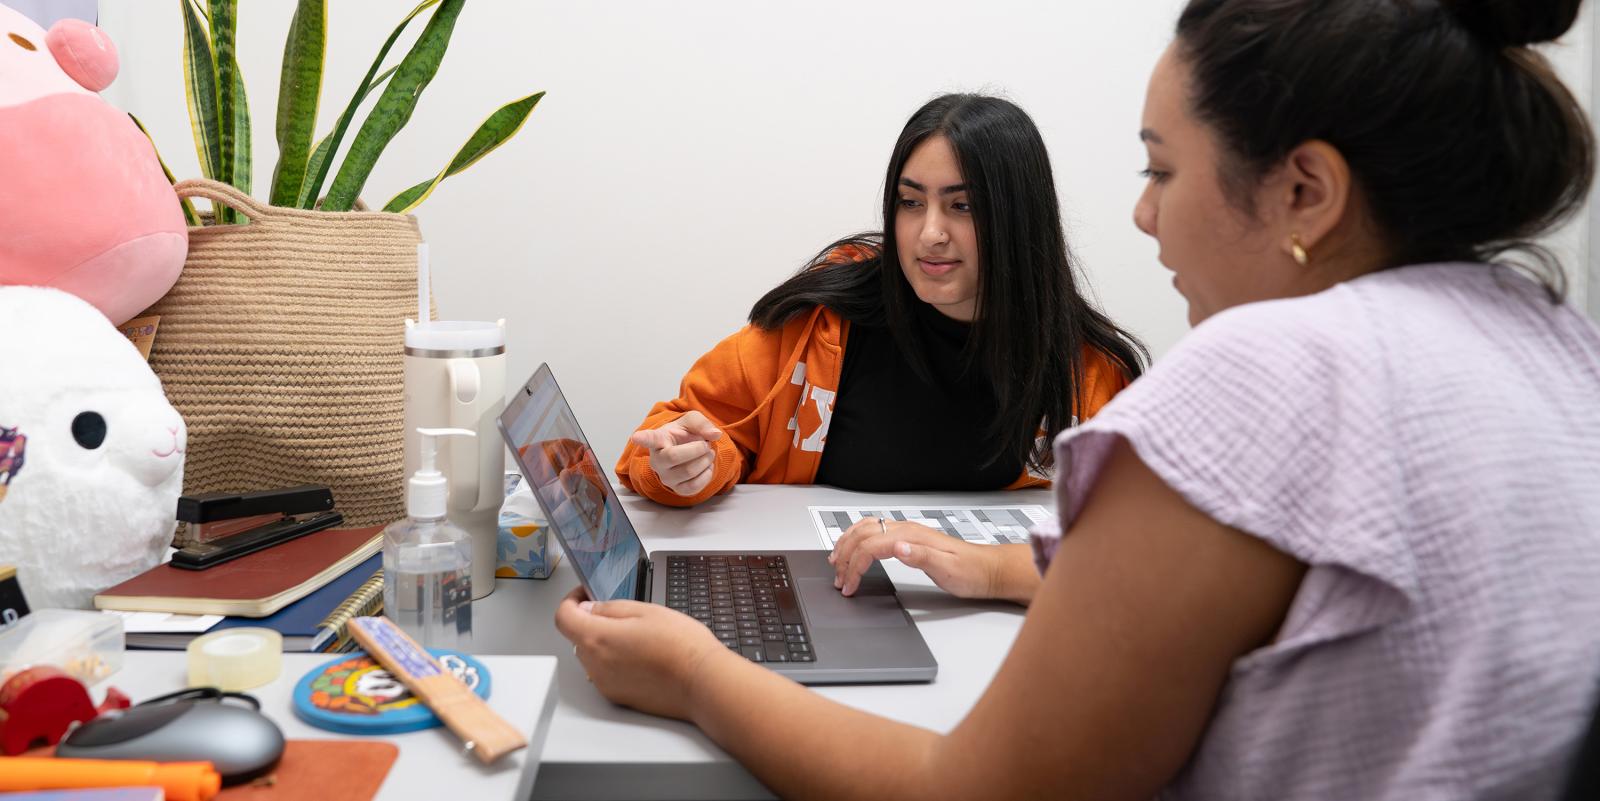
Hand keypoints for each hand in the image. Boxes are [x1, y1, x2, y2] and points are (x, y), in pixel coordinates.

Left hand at [553, 585, 732, 719]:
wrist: (702, 682)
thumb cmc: (681, 645)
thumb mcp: (645, 610)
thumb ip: (609, 608)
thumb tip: (588, 608)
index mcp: (598, 638)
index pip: (563, 617)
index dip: (572, 601)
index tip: (585, 596)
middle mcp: (595, 665)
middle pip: (579, 638)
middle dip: (593, 622)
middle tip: (624, 616)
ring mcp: (605, 684)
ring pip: (593, 656)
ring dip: (605, 644)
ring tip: (640, 638)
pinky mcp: (618, 697)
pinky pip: (606, 674)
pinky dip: (616, 663)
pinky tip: (644, 658)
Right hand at [629, 411, 723, 496]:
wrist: (688, 451)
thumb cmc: (684, 435)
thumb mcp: (692, 421)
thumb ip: (702, 423)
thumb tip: (714, 434)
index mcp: (658, 440)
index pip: (649, 439)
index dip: (643, 438)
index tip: (636, 436)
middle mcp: (657, 460)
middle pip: (674, 456)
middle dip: (697, 449)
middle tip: (705, 444)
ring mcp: (666, 477)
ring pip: (688, 471)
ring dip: (705, 461)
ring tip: (707, 454)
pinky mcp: (678, 489)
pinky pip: (695, 486)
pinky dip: (707, 475)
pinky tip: (706, 467)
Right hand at [830, 518, 1023, 601]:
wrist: (988, 569)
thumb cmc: (970, 572)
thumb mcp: (948, 569)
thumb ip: (921, 557)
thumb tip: (896, 548)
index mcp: (911, 536)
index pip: (870, 546)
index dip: (855, 566)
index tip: (850, 586)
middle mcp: (906, 530)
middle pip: (862, 535)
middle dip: (845, 555)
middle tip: (839, 579)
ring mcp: (906, 532)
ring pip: (865, 530)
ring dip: (847, 544)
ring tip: (836, 562)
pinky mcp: (908, 539)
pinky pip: (874, 533)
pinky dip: (857, 540)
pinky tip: (855, 550)